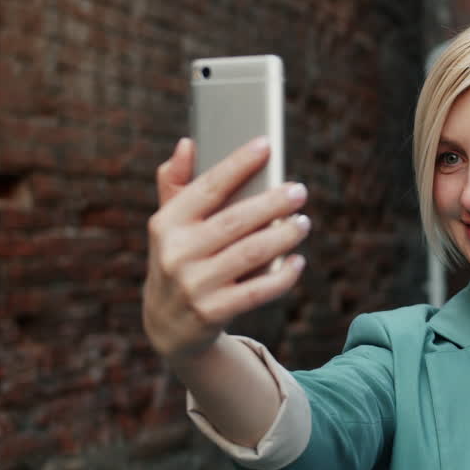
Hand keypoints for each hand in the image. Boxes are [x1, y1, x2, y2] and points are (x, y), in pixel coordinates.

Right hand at [142, 136, 309, 358]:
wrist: (166, 326)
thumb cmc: (179, 259)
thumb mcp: (169, 226)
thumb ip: (175, 184)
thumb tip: (187, 144)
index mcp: (165, 224)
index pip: (207, 187)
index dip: (238, 164)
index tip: (267, 145)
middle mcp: (176, 253)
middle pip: (235, 221)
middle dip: (272, 203)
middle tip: (299, 190)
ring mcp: (193, 286)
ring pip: (250, 254)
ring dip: (283, 236)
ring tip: (303, 222)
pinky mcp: (211, 313)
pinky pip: (256, 291)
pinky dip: (282, 276)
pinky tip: (297, 261)